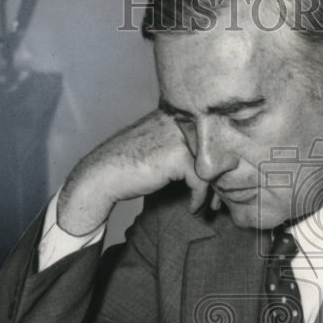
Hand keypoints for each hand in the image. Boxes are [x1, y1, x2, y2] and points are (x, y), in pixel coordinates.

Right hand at [57, 110, 210, 234]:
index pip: (209, 136)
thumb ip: (183, 147)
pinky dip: (198, 198)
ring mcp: (179, 136)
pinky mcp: (178, 156)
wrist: (102, 174)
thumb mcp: (159, 148)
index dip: (215, 163)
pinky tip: (191, 208)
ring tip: (209, 206)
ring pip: (212, 166)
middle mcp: (180, 120)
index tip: (215, 185)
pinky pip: (201, 181)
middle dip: (219, 178)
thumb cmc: (128, 165)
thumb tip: (216, 162)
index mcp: (175, 114)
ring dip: (213, 191)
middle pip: (216, 150)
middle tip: (219, 201)